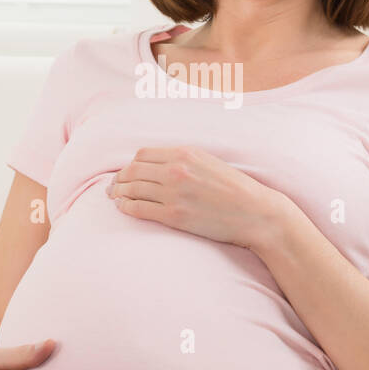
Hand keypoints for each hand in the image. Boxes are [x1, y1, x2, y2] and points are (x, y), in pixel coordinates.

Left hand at [106, 145, 283, 251]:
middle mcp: (175, 170)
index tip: (127, 171)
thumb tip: (159, 164)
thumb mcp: (209, 162)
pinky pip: (140, 208)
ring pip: (133, 189)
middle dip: (120, 178)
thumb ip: (184, 160)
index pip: (143, 154)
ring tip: (115, 196)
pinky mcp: (174, 216)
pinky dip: (127, 207)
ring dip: (119, 192)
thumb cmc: (235, 188)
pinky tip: (123, 207)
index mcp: (184, 153)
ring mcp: (173, 194)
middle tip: (113, 185)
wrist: (255, 213)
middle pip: (133, 170)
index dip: (131, 164)